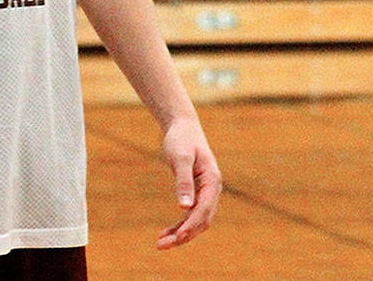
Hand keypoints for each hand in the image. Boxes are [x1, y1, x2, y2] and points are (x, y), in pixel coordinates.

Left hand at [156, 117, 221, 248]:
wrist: (182, 127)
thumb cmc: (181, 140)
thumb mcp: (180, 158)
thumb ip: (183, 182)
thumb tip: (184, 207)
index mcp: (212, 182)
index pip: (203, 210)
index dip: (190, 225)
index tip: (177, 237)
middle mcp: (212, 190)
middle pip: (201, 220)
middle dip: (184, 235)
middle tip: (162, 245)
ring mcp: (205, 193)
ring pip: (196, 221)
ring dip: (180, 233)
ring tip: (160, 243)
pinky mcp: (196, 193)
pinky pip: (189, 215)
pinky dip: (179, 225)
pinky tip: (165, 232)